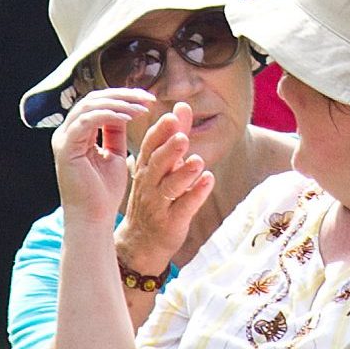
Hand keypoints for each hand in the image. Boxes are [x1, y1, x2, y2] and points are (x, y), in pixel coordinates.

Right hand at [50, 87, 149, 222]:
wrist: (94, 219)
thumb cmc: (105, 193)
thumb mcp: (115, 155)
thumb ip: (116, 132)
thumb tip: (127, 109)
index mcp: (77, 133)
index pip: (98, 102)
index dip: (123, 96)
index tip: (149, 99)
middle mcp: (67, 133)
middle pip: (94, 98)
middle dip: (123, 95)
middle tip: (149, 98)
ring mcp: (63, 139)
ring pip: (91, 105)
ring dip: (120, 103)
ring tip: (143, 108)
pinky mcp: (65, 148)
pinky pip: (88, 120)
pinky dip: (110, 114)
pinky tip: (130, 117)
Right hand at [117, 103, 215, 270]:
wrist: (141, 242)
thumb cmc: (155, 197)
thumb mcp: (163, 165)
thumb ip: (175, 135)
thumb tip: (182, 106)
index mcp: (146, 168)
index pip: (150, 146)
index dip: (160, 132)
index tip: (172, 117)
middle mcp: (149, 185)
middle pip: (158, 164)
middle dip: (170, 150)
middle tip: (182, 137)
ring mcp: (159, 204)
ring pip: (170, 187)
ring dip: (184, 173)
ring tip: (198, 161)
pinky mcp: (172, 222)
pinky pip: (184, 207)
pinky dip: (197, 194)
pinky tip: (208, 181)